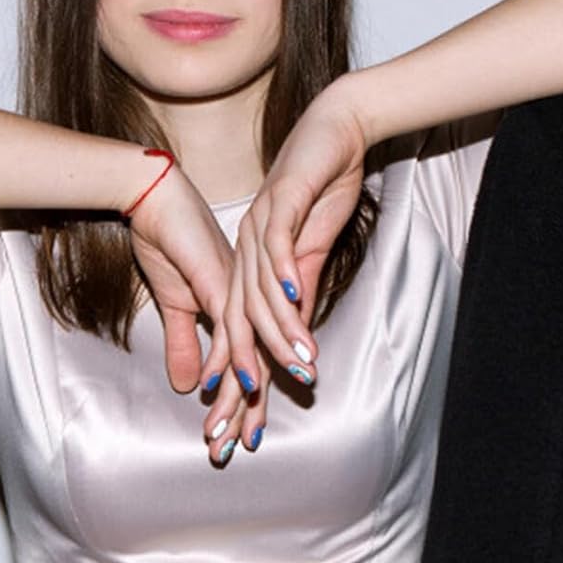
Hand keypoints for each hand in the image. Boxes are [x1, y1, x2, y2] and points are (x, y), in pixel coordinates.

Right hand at [128, 161, 266, 466]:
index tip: (238, 439)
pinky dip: (237, 357)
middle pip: (255, 365)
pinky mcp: (222, 281)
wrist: (155, 198)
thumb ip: (183, 342)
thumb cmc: (166, 241)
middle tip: (247, 448)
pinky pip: (233, 325)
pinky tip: (240, 383)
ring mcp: (237, 291)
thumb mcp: (173, 303)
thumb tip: (186, 385)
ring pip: (249, 353)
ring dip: (246, 396)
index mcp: (237, 308)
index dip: (242, 402)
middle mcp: (245, 303)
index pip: (247, 362)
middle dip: (248, 411)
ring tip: (246, 432)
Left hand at [201, 87, 369, 444]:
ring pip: (258, 293)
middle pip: (235, 326)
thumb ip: (297, 299)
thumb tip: (293, 345)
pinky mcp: (279, 202)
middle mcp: (246, 255)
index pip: (238, 338)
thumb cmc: (320, 192)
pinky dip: (282, 273)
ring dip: (276, 332)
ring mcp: (259, 229)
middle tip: (236, 420)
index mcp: (248, 272)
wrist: (330, 132)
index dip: (235, 384)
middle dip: (236, 378)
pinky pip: (276, 245)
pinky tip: (291, 298)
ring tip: (293, 368)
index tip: (232, 431)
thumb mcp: (308, 257)